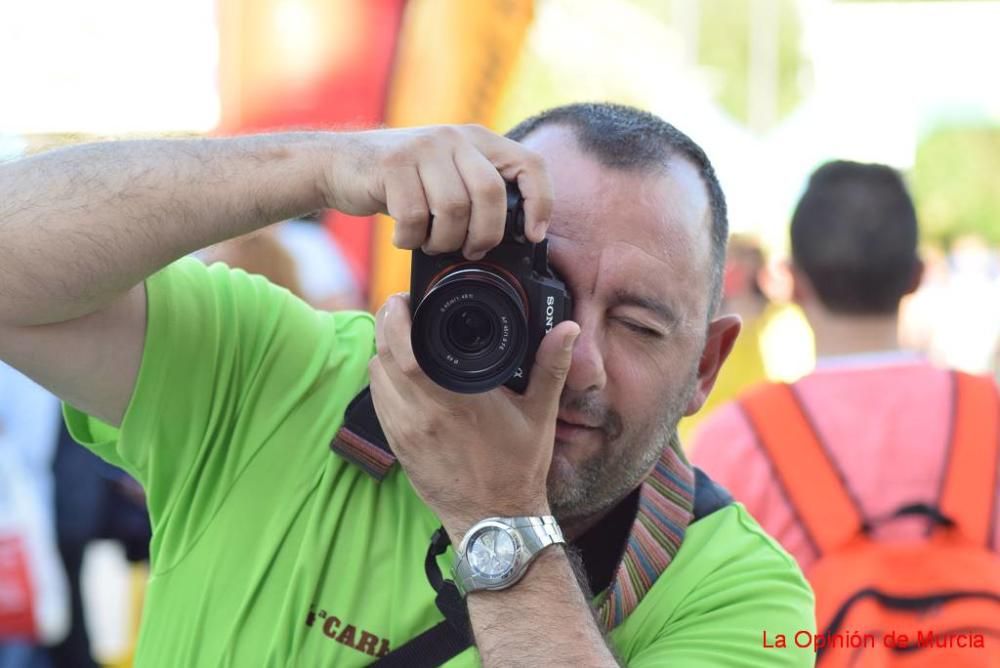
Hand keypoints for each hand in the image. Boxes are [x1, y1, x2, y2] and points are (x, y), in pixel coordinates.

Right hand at [322, 125, 552, 258]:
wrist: (338, 164)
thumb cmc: (401, 182)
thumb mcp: (447, 175)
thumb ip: (478, 192)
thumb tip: (517, 235)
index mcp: (478, 140)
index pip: (531, 164)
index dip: (540, 203)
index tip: (534, 235)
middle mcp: (454, 137)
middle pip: (491, 193)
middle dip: (485, 235)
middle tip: (470, 252)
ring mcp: (423, 148)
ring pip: (453, 208)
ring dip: (444, 240)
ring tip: (431, 244)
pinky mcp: (392, 165)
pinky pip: (415, 216)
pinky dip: (411, 239)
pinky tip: (404, 237)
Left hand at [368, 294, 580, 538]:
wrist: (494, 520)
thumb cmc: (517, 469)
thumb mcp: (540, 415)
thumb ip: (551, 366)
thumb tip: (567, 329)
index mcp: (453, 400)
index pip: (403, 348)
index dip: (396, 316)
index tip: (407, 299)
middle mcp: (419, 415)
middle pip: (380, 354)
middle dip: (387, 325)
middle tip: (405, 311)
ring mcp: (403, 432)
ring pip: (374, 376)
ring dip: (384, 352)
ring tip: (406, 340)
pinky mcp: (396, 445)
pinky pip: (378, 400)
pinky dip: (384, 380)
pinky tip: (404, 374)